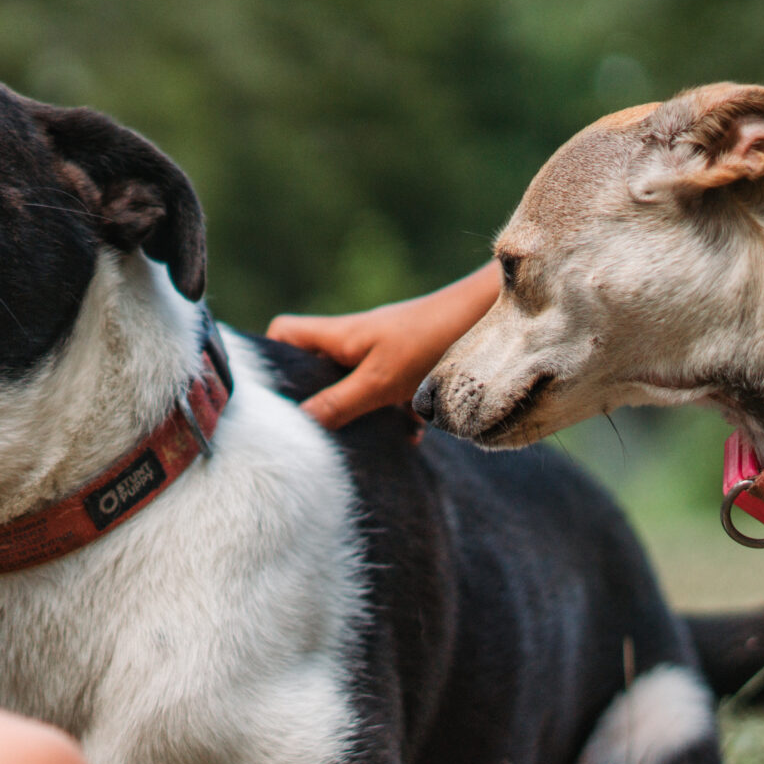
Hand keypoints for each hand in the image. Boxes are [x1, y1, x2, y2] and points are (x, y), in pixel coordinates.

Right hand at [267, 268, 495, 429]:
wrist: (492, 318)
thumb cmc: (431, 340)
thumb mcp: (379, 380)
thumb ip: (339, 403)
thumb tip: (297, 425)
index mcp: (339, 335)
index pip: (285, 332)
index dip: (272, 358)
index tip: (271, 394)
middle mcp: (358, 341)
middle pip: (319, 367)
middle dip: (317, 401)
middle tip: (314, 433)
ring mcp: (387, 353)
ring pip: (357, 386)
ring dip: (359, 414)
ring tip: (359, 445)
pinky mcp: (415, 367)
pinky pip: (394, 397)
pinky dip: (397, 418)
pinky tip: (409, 441)